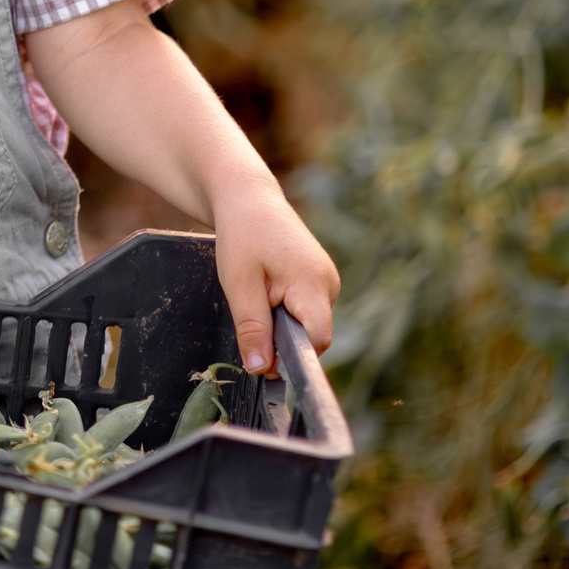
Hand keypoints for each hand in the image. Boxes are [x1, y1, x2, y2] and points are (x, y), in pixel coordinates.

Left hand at [210, 185, 338, 375]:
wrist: (248, 199)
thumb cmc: (241, 235)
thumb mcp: (239, 284)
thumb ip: (252, 328)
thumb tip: (260, 369)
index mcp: (313, 283)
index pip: (318, 340)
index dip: (292, 357)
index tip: (262, 361)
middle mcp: (329, 284)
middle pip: (312, 335)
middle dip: (281, 340)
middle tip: (249, 320)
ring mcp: (327, 281)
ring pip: (307, 324)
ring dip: (281, 323)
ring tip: (256, 294)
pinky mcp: (320, 279)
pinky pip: (306, 309)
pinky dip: (285, 310)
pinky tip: (267, 291)